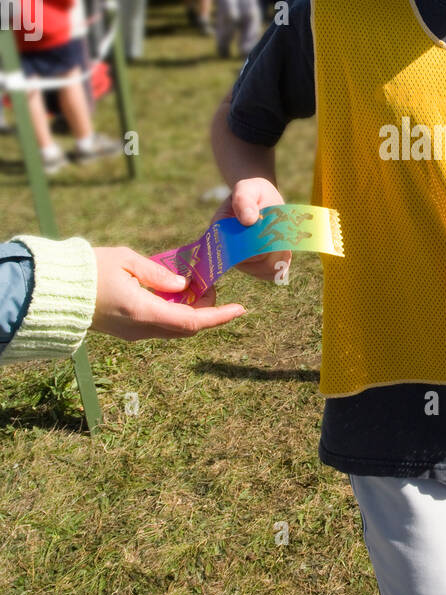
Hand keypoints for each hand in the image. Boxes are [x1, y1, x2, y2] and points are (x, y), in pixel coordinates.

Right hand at [90, 247, 245, 340]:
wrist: (54, 291)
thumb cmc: (89, 270)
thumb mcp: (126, 260)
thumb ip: (158, 274)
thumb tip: (183, 286)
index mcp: (143, 312)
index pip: (191, 322)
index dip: (219, 317)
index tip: (241, 309)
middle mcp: (141, 329)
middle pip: (187, 329)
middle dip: (207, 311)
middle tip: (211, 286)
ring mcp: (133, 334)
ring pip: (174, 330)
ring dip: (190, 312)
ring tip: (195, 286)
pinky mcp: (126, 331)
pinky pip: (159, 327)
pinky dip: (175, 314)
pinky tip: (176, 294)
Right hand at [209, 177, 290, 283]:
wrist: (260, 199)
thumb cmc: (252, 192)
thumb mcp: (247, 188)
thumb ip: (244, 199)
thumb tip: (248, 220)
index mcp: (221, 233)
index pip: (238, 249)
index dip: (258, 242)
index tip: (270, 226)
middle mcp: (229, 252)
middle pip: (255, 262)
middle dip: (273, 246)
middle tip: (280, 230)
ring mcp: (243, 262)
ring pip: (266, 270)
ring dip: (280, 254)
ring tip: (283, 237)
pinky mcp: (257, 267)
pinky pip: (272, 274)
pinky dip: (283, 263)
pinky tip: (284, 248)